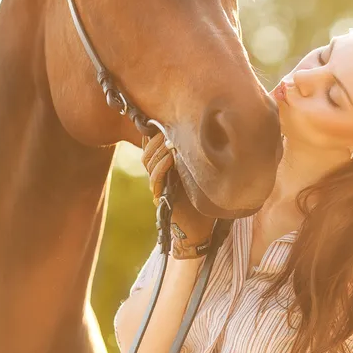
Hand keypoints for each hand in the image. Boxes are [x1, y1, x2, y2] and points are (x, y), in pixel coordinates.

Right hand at [141, 133, 215, 256]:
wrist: (200, 228)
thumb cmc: (204, 200)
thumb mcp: (200, 174)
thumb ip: (195, 158)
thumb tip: (202, 136)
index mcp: (166, 169)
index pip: (152, 147)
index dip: (154, 135)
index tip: (163, 123)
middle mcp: (158, 177)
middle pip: (147, 153)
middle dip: (156, 139)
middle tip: (168, 130)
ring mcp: (157, 187)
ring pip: (148, 163)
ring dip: (159, 150)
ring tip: (170, 142)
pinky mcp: (160, 197)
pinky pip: (155, 178)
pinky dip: (161, 166)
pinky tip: (170, 157)